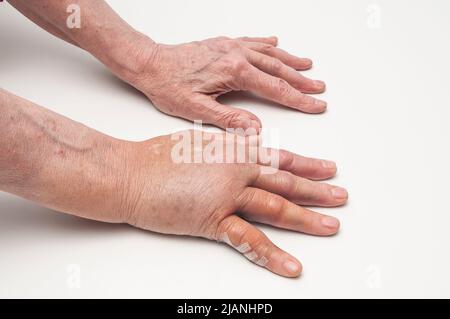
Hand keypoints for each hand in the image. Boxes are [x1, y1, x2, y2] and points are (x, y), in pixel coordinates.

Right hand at [118, 130, 347, 276]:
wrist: (132, 172)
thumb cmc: (158, 156)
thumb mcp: (198, 142)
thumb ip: (226, 146)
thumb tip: (244, 146)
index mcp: (235, 151)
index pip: (280, 157)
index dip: (307, 164)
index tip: (328, 168)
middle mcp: (238, 171)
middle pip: (286, 182)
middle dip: (317, 191)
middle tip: (341, 197)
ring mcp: (229, 196)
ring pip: (277, 207)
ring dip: (307, 219)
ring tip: (331, 226)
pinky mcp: (214, 220)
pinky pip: (250, 240)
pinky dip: (272, 255)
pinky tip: (292, 266)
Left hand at [127, 36, 326, 133]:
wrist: (150, 64)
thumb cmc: (168, 86)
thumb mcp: (196, 109)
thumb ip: (229, 119)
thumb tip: (255, 129)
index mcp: (234, 72)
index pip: (275, 89)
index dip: (298, 99)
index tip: (316, 104)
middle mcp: (236, 55)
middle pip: (277, 69)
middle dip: (300, 81)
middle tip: (319, 89)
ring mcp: (231, 46)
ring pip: (269, 53)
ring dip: (290, 61)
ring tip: (307, 66)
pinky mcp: (223, 43)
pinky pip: (252, 41)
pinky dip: (267, 44)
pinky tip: (276, 43)